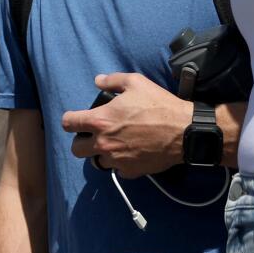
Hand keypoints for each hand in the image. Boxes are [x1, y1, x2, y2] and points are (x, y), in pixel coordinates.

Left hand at [61, 73, 191, 177]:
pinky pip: (117, 170)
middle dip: (82, 141)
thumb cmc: (159, 105)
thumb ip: (112, 80)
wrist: (185, 131)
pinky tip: (130, 153)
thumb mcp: (136, 83)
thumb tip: (98, 80)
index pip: (68, 123)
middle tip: (94, 135)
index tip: (76, 120)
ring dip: (101, 154)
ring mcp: (116, 160)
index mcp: (100, 121)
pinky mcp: (130, 171)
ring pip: (96, 162)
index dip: (70, 120)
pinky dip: (120, 164)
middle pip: (76, 149)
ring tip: (113, 145)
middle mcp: (103, 143)